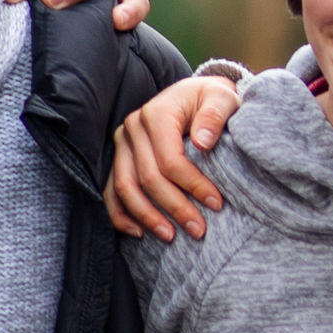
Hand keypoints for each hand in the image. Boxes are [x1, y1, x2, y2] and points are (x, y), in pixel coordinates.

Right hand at [110, 70, 243, 240]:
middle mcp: (133, 127)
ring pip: (125, 187)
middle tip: (198, 230)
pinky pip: (110, 190)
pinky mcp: (119, 157)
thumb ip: (215, 115)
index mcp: (157, 113)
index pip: (170, 159)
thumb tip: (203, 143)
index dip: (193, 185)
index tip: (216, 204)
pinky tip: (139, 233)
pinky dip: (121, 214)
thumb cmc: (212, 99)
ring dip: (147, 216)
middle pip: (148, 177)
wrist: (195, 95)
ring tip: (171, 236)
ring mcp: (122, 143)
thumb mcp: (222, 98)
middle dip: (174, 208)